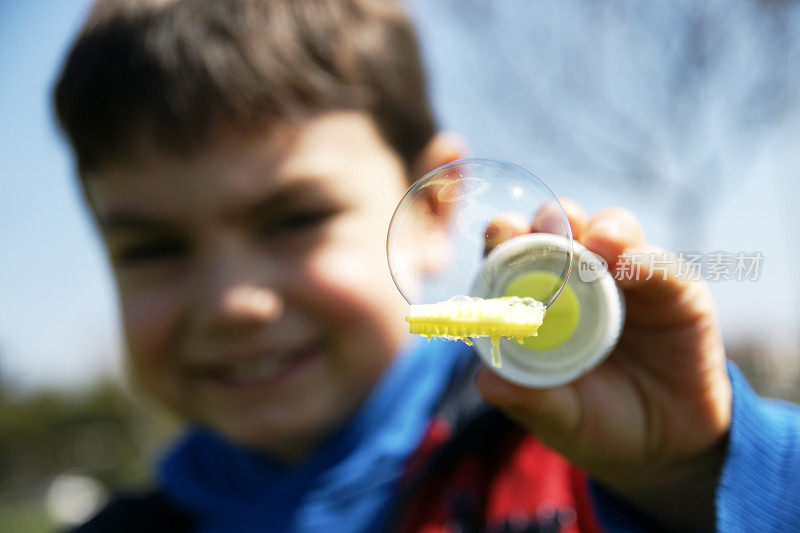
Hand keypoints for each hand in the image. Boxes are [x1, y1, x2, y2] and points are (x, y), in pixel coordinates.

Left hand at [477, 200, 730, 531]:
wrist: (667, 445)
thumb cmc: (599, 423)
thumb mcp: (561, 418)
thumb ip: (528, 399)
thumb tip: (486, 382)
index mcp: (537, 300)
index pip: (512, 255)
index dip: (503, 238)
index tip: (499, 234)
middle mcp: (580, 279)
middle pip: (559, 228)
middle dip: (547, 220)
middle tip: (542, 229)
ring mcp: (627, 278)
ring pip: (611, 230)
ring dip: (598, 229)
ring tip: (595, 244)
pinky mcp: (674, 288)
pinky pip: (659, 264)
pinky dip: (642, 259)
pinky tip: (630, 265)